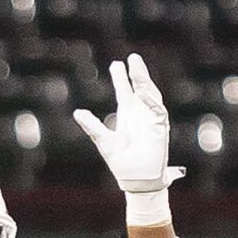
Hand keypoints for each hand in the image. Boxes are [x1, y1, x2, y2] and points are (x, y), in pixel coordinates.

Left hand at [73, 53, 182, 193]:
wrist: (135, 179)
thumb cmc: (121, 162)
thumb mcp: (103, 141)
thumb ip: (92, 126)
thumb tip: (77, 112)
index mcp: (128, 114)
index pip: (125, 91)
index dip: (121, 77)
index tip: (117, 63)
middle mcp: (140, 114)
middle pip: (140, 87)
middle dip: (137, 73)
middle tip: (132, 58)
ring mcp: (151, 120)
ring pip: (150, 95)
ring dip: (144, 81)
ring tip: (137, 67)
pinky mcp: (160, 129)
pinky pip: (158, 111)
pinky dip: (151, 101)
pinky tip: (143, 93)